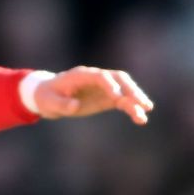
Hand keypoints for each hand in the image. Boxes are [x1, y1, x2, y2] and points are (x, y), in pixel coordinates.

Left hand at [31, 66, 153, 123]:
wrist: (48, 96)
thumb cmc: (47, 97)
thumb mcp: (49, 102)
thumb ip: (62, 104)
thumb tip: (76, 105)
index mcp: (82, 75)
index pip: (100, 76)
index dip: (109, 85)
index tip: (116, 97)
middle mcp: (96, 78)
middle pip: (119, 79)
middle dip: (131, 89)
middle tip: (141, 103)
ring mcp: (103, 88)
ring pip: (124, 90)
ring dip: (136, 99)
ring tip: (146, 112)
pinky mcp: (107, 98)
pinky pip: (123, 101)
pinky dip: (132, 108)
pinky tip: (141, 118)